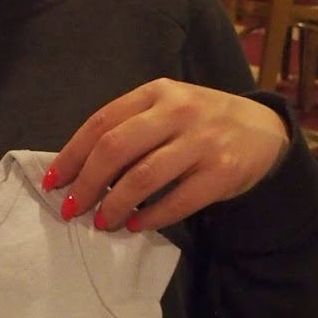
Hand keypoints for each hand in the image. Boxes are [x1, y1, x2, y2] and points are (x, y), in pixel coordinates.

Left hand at [44, 80, 289, 231]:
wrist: (264, 130)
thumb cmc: (200, 122)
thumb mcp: (167, 108)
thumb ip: (130, 128)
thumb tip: (79, 169)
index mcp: (156, 92)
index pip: (101, 122)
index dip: (71, 155)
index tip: (53, 182)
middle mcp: (178, 111)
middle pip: (116, 149)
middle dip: (86, 184)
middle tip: (72, 209)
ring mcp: (202, 141)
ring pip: (142, 178)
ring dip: (114, 205)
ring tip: (102, 222)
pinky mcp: (222, 172)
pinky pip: (177, 202)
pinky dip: (150, 218)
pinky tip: (136, 225)